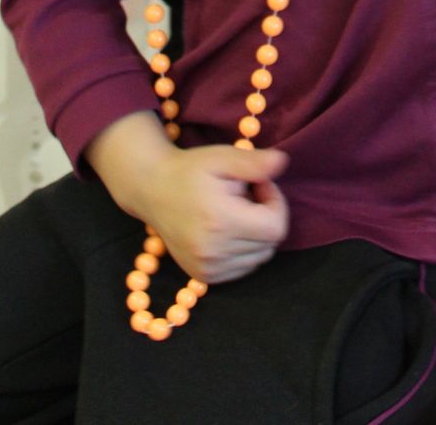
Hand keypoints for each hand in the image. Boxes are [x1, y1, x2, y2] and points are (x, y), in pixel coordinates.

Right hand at [131, 142, 290, 284]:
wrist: (153, 190)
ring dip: (256, 234)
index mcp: (220, 222)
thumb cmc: (191, 171)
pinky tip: (229, 229)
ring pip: (258, 258)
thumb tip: (283, 162)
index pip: (276, 228)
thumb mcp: (222, 157)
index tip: (259, 185)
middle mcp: (213, 252)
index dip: (276, 202)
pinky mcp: (203, 277)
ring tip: (236, 211)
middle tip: (246, 195)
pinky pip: (243, 269)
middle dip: (267, 217)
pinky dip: (245, 250)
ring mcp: (206, 269)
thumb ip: (254, 163)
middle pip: (269, 244)